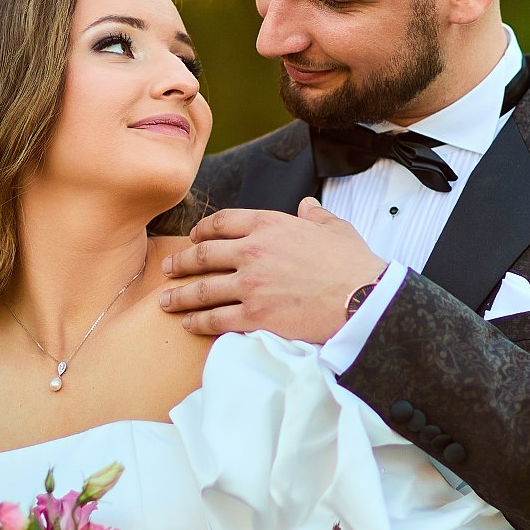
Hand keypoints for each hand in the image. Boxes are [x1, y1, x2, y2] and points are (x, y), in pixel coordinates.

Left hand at [160, 200, 384, 343]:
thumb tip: (307, 206)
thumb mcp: (334, 228)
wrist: (363, 298)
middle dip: (181, 262)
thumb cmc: (353, 263)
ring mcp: (251, 286)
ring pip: (203, 290)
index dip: (202, 230)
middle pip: (203, 255)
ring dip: (180, 296)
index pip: (222, 222)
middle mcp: (252, 252)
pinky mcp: (255, 316)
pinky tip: (188, 324)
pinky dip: (198, 322)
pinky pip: (216, 319)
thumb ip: (315, 215)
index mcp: (269, 224)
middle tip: (168, 268)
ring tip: (166, 301)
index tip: (194, 238)